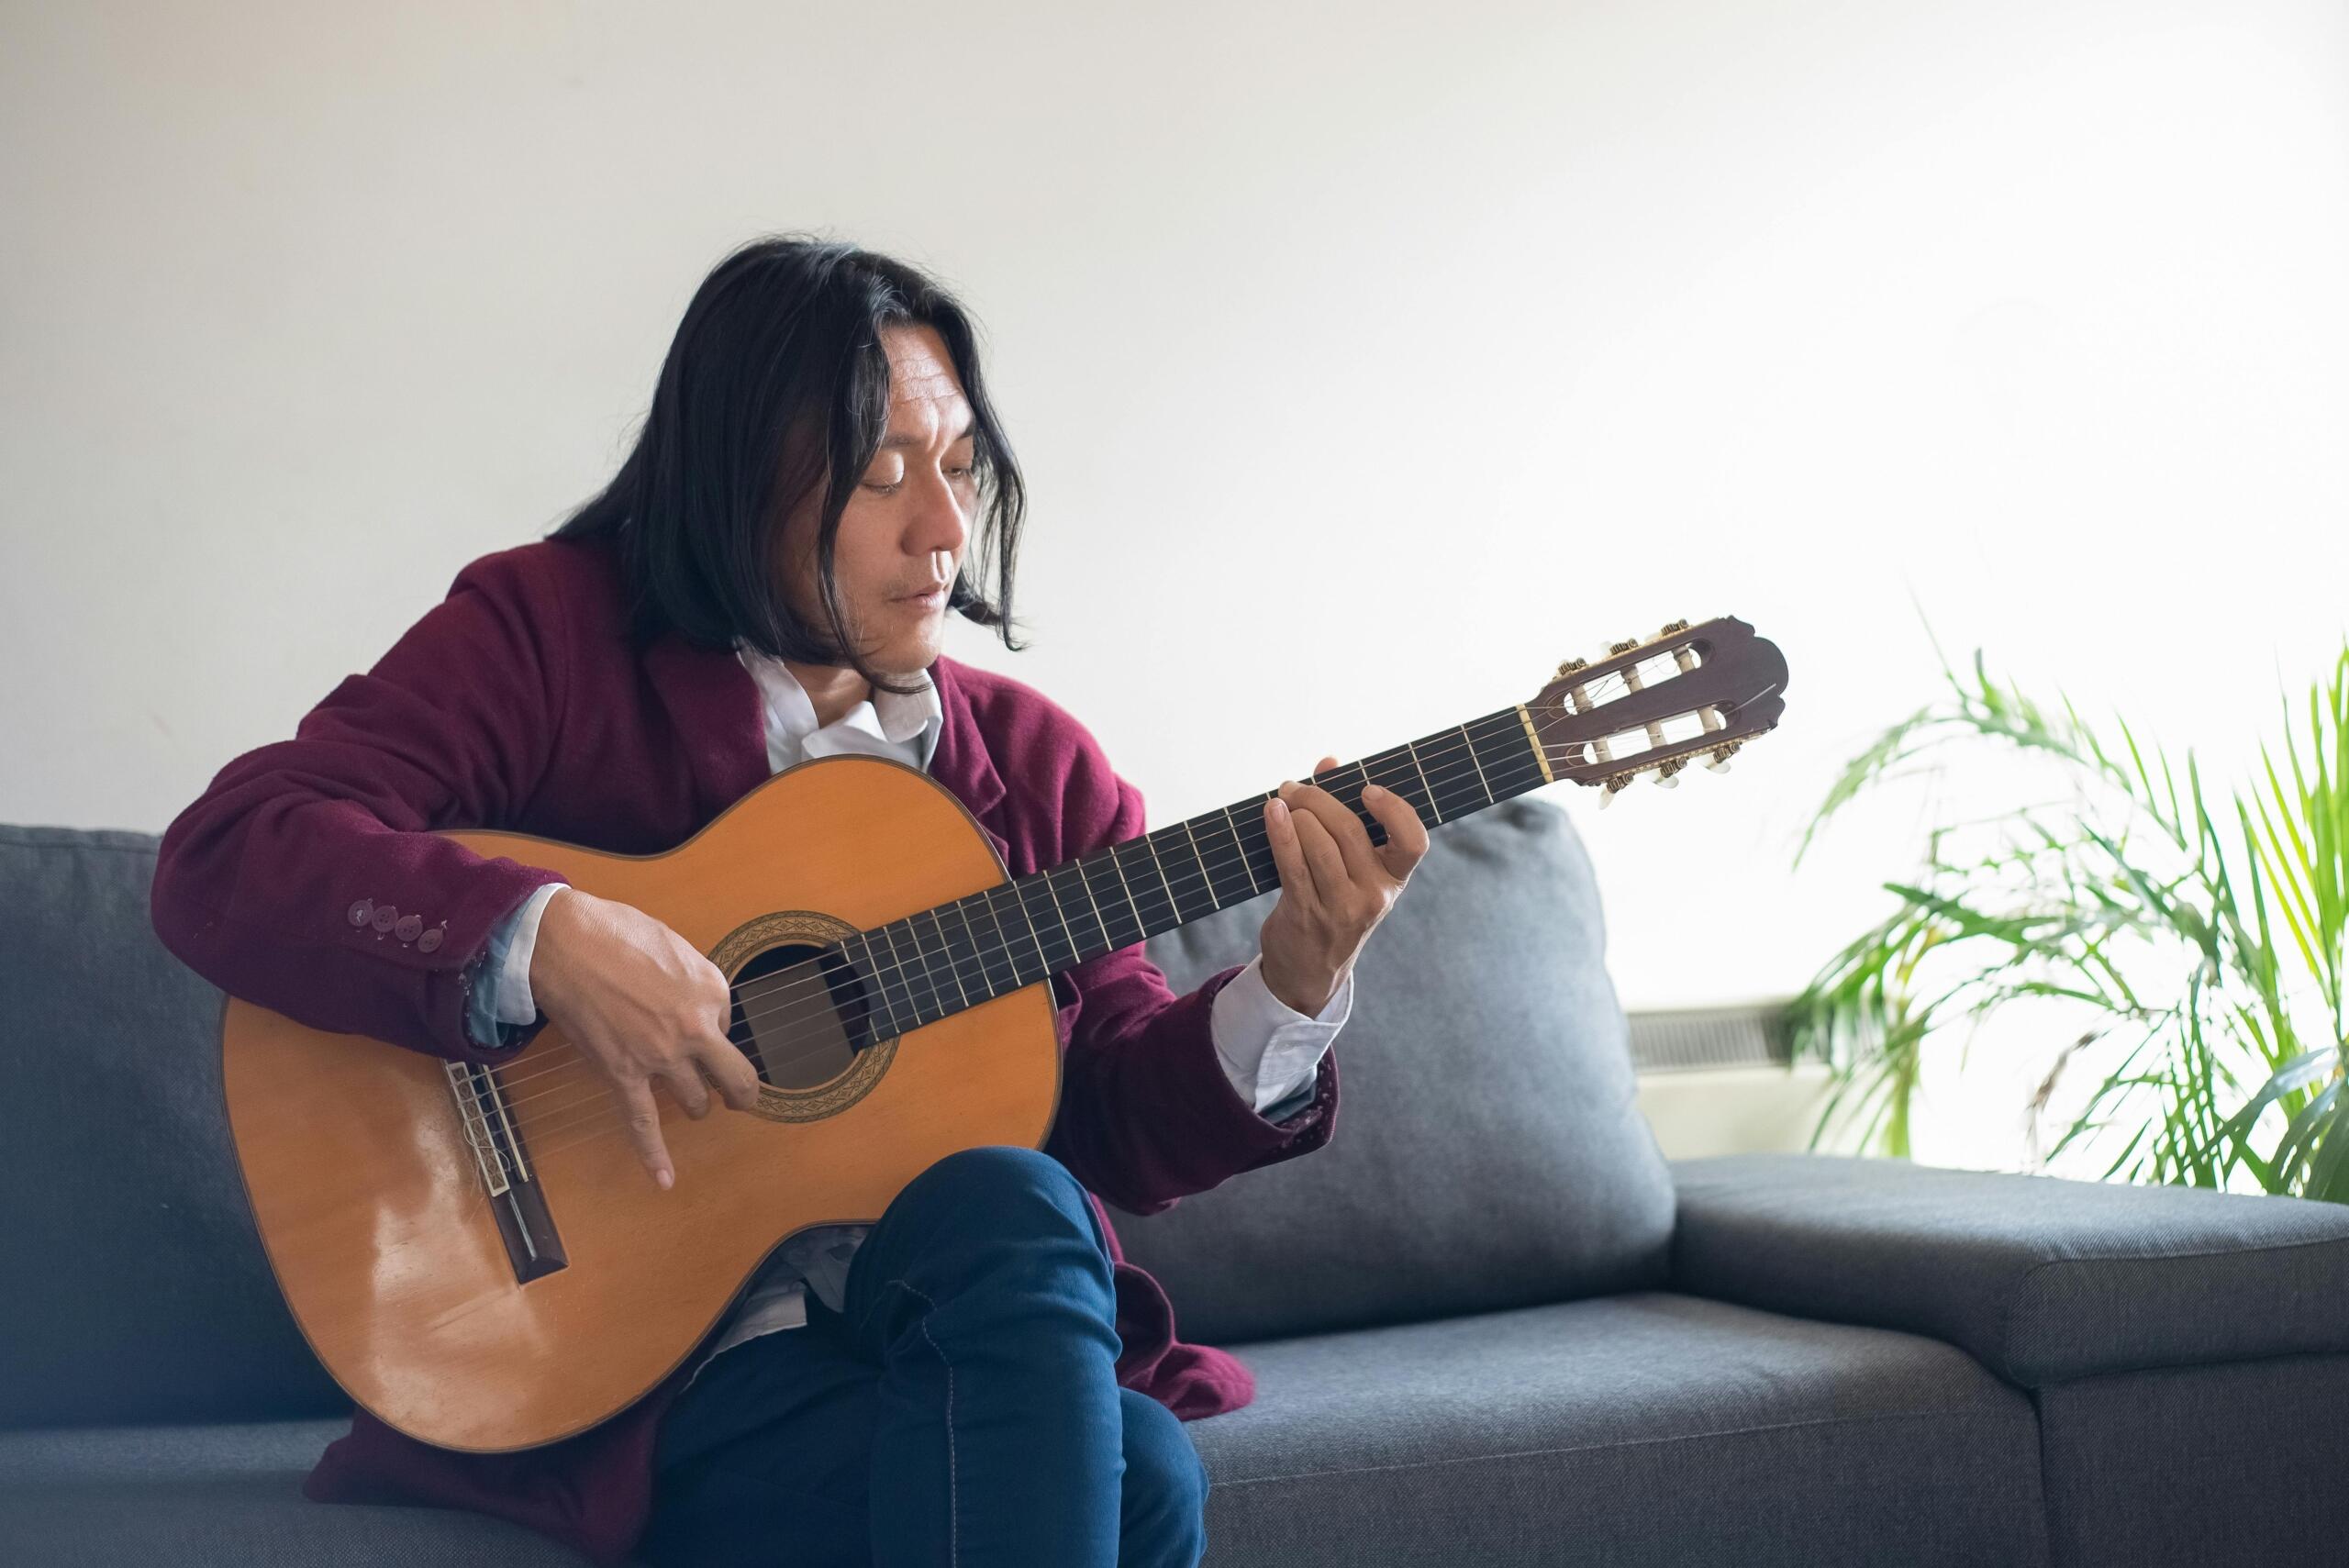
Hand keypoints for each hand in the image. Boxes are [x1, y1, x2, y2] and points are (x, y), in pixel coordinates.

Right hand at [528, 887, 762, 1190]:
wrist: (565, 941)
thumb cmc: (617, 933)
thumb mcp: (677, 947)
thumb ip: (695, 983)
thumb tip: (697, 1008)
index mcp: (713, 992)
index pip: (727, 1025)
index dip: (710, 1025)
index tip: (691, 1020)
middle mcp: (696, 1029)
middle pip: (733, 1077)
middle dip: (738, 1091)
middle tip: (737, 1097)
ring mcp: (660, 1056)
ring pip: (694, 1102)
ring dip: (694, 1104)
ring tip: (688, 1102)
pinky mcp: (623, 1074)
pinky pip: (642, 1123)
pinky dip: (653, 1155)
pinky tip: (664, 1179)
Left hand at [1257, 753, 1429, 1015]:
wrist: (1310, 970)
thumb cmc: (1332, 904)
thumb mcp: (1351, 869)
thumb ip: (1344, 813)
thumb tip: (1328, 762)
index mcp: (1393, 879)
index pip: (1413, 842)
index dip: (1395, 811)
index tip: (1368, 789)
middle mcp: (1374, 895)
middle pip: (1351, 832)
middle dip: (1319, 800)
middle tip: (1296, 788)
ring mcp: (1341, 907)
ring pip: (1319, 845)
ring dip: (1297, 814)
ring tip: (1282, 802)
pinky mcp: (1306, 913)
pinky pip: (1292, 864)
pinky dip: (1281, 833)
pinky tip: (1273, 813)